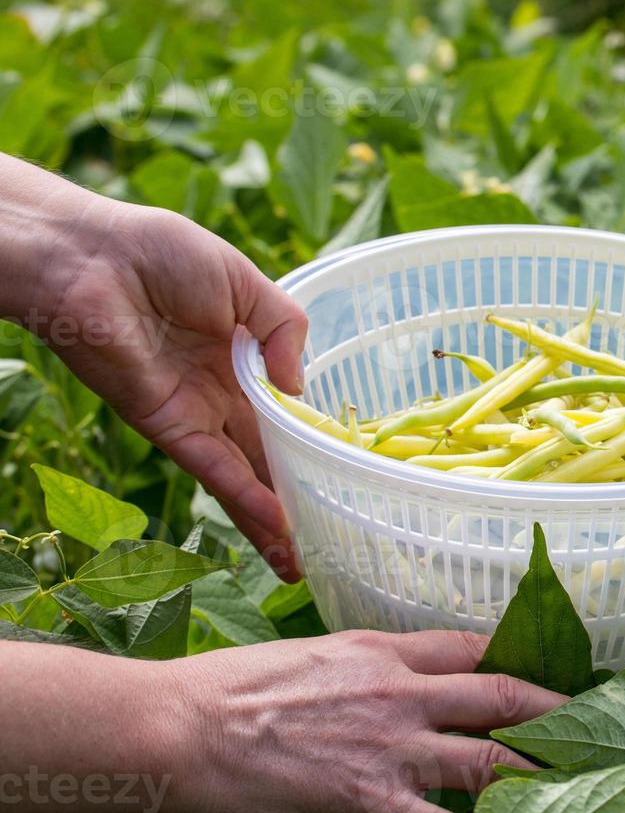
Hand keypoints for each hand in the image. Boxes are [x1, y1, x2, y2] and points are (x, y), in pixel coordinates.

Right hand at [0, 631, 563, 812]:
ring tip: (581, 787)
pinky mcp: (367, 801)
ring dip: (538, 775)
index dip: (523, 660)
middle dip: (555, 712)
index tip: (555, 675)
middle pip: (500, 695)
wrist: (178, 727)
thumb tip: (408, 682)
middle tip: (597, 726)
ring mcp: (388, 747)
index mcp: (383, 651)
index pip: (474, 647)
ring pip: (487, 759)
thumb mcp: (316, 657)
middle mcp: (399, 691)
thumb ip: (371, 668)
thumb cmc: (233, 691)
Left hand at [2, 156, 308, 579]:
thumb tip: (300, 389)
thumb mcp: (247, 283)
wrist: (90, 256)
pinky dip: (245, 496)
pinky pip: (213, 469)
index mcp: (244, 361)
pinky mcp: (167, 426)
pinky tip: (277, 524)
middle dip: (296, 499)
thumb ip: (286, 329)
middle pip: (266, 458)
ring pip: (243, 477)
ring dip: (273, 520)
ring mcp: (194, 416)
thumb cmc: (162, 253)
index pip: (284, 416)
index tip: (346, 478)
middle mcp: (221, 397)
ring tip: (305, 560)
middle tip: (331, 541)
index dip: (313, 447)